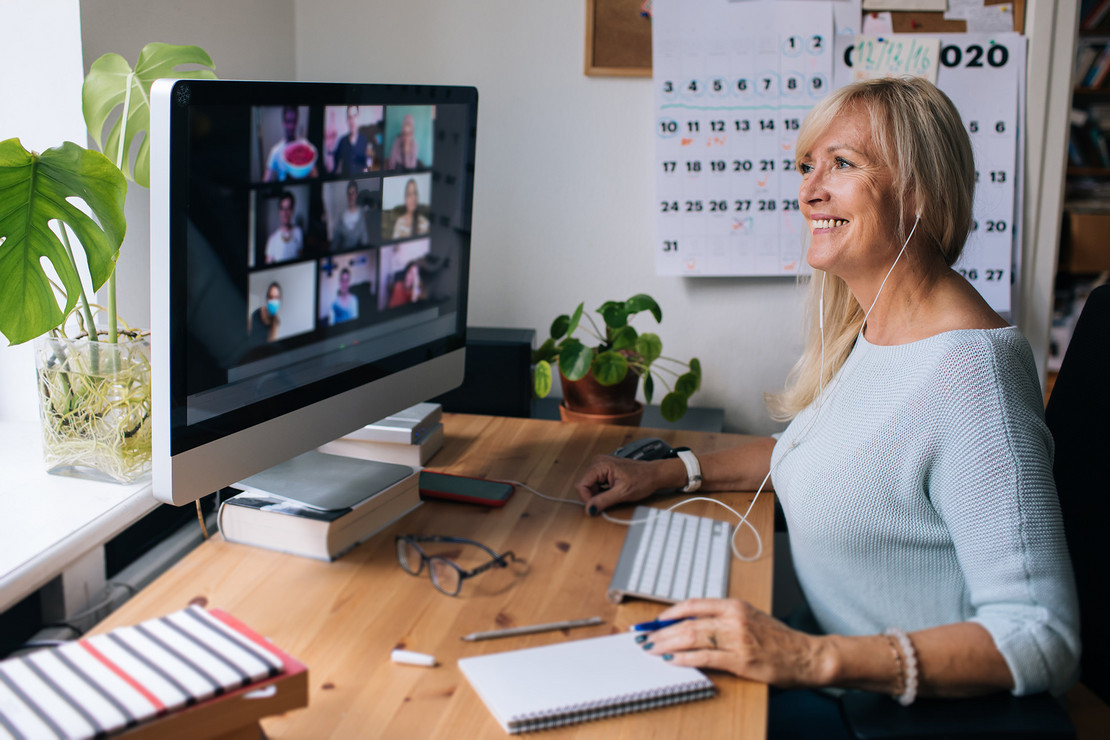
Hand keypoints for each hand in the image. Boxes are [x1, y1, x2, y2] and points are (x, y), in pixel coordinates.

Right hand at [573, 455, 679, 515]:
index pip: (581, 485)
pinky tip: (613, 491)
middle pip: (585, 485)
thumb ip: (603, 501)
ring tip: (613, 494)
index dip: (587, 498)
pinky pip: (596, 483)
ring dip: (598, 494)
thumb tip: (589, 508)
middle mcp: (598, 462)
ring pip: (590, 485)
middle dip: (594, 496)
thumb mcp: (622, 493)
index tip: (597, 507)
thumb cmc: (643, 480)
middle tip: (609, 500)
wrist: (654, 474)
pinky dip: (602, 490)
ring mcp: (601, 464)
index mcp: (601, 464)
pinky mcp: (604, 469)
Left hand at [639, 599, 828, 687]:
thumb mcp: (749, 617)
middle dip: (660, 631)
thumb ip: (722, 617)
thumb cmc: (778, 639)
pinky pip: (706, 658)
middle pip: (687, 622)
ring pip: (692, 638)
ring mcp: (737, 639)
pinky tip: (672, 661)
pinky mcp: (741, 660)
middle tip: (642, 637)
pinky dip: (685, 659)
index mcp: (734, 605)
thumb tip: (689, 624)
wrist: (806, 655)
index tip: (651, 621)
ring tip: (651, 649)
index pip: (692, 604)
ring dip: (667, 644)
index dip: (668, 613)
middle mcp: (733, 618)